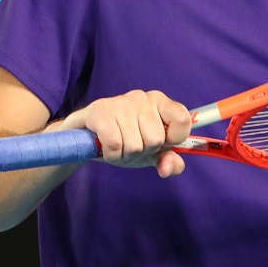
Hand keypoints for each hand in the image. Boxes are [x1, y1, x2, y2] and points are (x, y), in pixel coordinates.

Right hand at [60, 90, 192, 177]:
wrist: (84, 135)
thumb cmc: (123, 139)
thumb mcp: (149, 152)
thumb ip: (168, 160)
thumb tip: (168, 168)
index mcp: (159, 102)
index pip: (183, 119)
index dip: (174, 139)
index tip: (162, 144)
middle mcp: (142, 98)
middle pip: (156, 139)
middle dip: (142, 151)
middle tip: (130, 146)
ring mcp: (121, 103)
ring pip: (135, 145)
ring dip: (124, 155)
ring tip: (117, 145)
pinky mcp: (100, 111)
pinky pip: (114, 144)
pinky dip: (111, 155)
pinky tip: (106, 148)